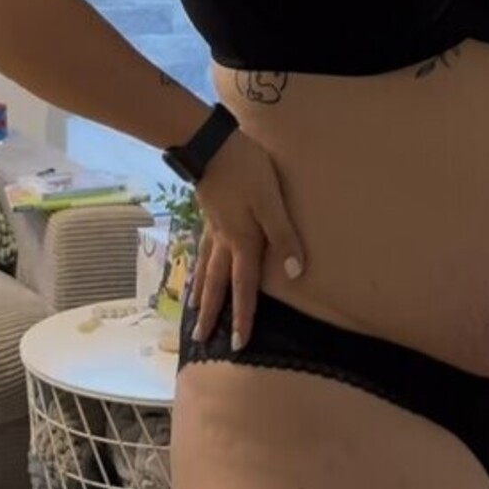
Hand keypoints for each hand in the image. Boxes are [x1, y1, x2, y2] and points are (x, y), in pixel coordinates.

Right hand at [187, 127, 305, 351]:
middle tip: (202, 338)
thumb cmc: (247, 169)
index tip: (237, 346)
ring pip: (206, 266)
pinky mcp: (209, 212)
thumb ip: (284, 235)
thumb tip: (294, 274)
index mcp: (243, 241)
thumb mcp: (271, 200)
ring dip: (201, 290)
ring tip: (194, 309)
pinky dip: (197, 263)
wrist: (211, 143)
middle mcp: (225, 241)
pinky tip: (196, 265)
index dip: (243, 316)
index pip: (244, 287)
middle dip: (213, 312)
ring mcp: (213, 227)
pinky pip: (202, 248)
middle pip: (218, 283)